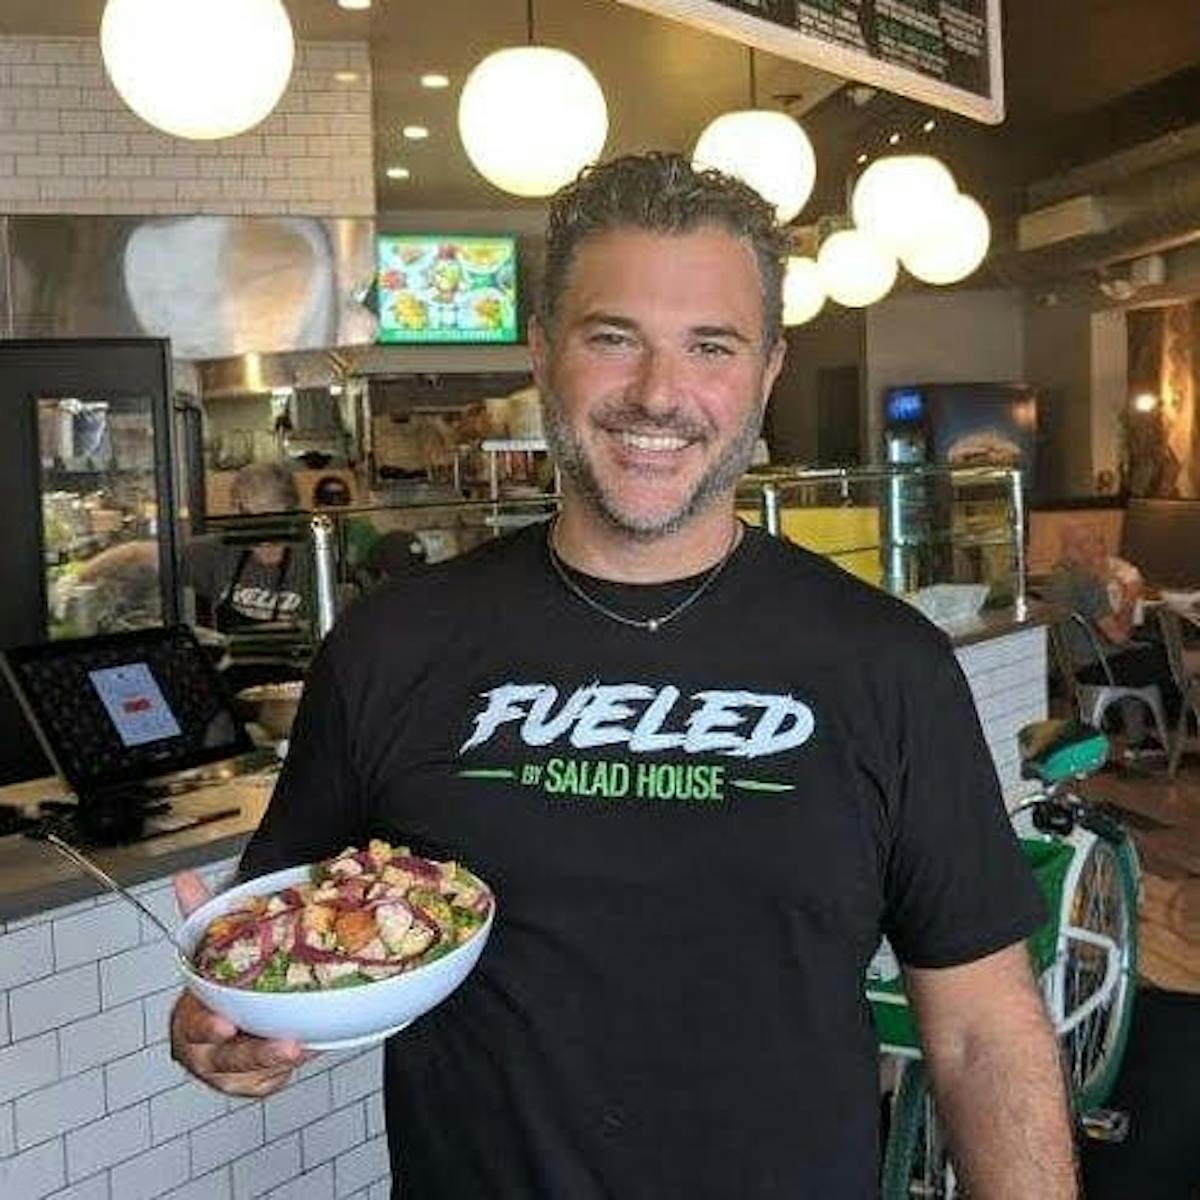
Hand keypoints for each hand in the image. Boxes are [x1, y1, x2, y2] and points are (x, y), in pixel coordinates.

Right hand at [169, 870, 307, 1096]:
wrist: (220, 1016)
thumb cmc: (214, 985)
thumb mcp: (207, 949)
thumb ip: (198, 914)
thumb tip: (184, 878)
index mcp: (191, 1017)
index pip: (194, 1024)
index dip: (209, 1025)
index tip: (225, 1022)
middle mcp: (206, 1050)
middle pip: (229, 1058)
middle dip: (258, 1053)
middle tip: (289, 1045)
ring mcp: (228, 1072)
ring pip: (255, 1074)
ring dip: (280, 1062)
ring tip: (306, 1046)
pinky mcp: (252, 1083)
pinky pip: (271, 1080)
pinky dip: (289, 1067)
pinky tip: (309, 1048)